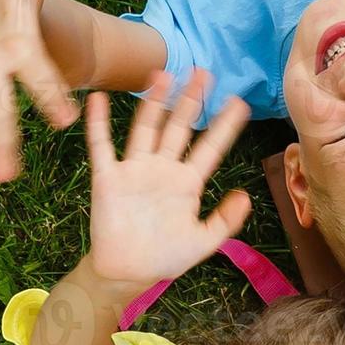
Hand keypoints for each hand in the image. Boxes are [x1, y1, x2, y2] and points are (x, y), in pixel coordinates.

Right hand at [84, 70, 251, 287]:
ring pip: (146, 128)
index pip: (210, 148)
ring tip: (163, 74)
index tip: (239, 102)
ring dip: (154, 102)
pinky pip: (102, 146)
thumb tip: (246, 196)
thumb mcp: (204, 242)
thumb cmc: (166, 258)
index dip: (225, 126)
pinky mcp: (108, 178)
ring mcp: (135, 170)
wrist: (127, 273)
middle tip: (204, 71)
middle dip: (191, 100)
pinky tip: (100, 99)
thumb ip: (226, 220)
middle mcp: (162, 170)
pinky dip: (99, 123)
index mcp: (187, 183)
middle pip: (179, 127)